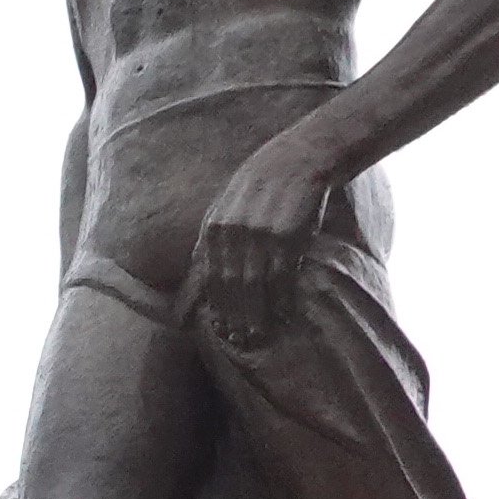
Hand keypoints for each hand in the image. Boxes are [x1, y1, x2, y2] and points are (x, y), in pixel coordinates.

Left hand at [189, 143, 335, 356]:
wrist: (300, 158)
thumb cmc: (265, 183)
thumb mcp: (227, 202)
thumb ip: (214, 234)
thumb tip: (199, 267)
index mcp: (214, 226)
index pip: (210, 278)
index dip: (216, 307)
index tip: (221, 328)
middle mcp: (232, 233)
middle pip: (229, 287)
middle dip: (234, 317)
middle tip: (240, 340)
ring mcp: (258, 236)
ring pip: (252, 287)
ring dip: (255, 315)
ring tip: (258, 335)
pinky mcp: (286, 238)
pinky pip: (279, 278)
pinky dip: (280, 300)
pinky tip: (282, 315)